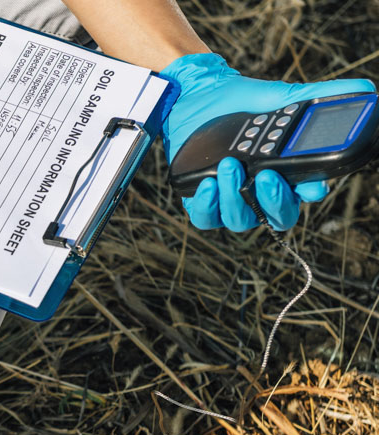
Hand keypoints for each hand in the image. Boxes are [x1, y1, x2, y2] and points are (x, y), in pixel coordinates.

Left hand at [161, 53, 373, 231]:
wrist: (197, 97)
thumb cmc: (242, 102)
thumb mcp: (281, 98)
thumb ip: (320, 96)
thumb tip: (366, 89)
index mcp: (287, 172)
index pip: (307, 193)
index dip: (311, 192)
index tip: (310, 185)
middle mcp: (261, 191)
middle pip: (278, 215)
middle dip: (275, 201)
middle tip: (266, 176)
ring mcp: (231, 198)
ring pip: (240, 219)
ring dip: (236, 197)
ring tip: (229, 165)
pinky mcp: (201, 199)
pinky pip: (205, 218)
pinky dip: (207, 206)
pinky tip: (208, 184)